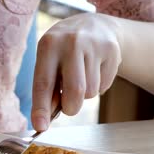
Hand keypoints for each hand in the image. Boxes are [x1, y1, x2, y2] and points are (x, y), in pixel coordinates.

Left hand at [31, 13, 121, 130]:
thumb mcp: (48, 62)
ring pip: (90, 92)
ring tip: (81, 78)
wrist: (94, 26)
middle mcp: (71, 43)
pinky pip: (104, 86)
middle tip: (69, 107)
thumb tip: (43, 120)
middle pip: (74, 91)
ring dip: (84, 96)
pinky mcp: (112, 51)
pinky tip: (95, 71)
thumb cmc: (63, 53)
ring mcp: (94, 45)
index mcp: (48, 45)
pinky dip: (98, 87)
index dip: (41, 108)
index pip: (43, 83)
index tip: (40, 127)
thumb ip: (46, 88)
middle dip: (71, 108)